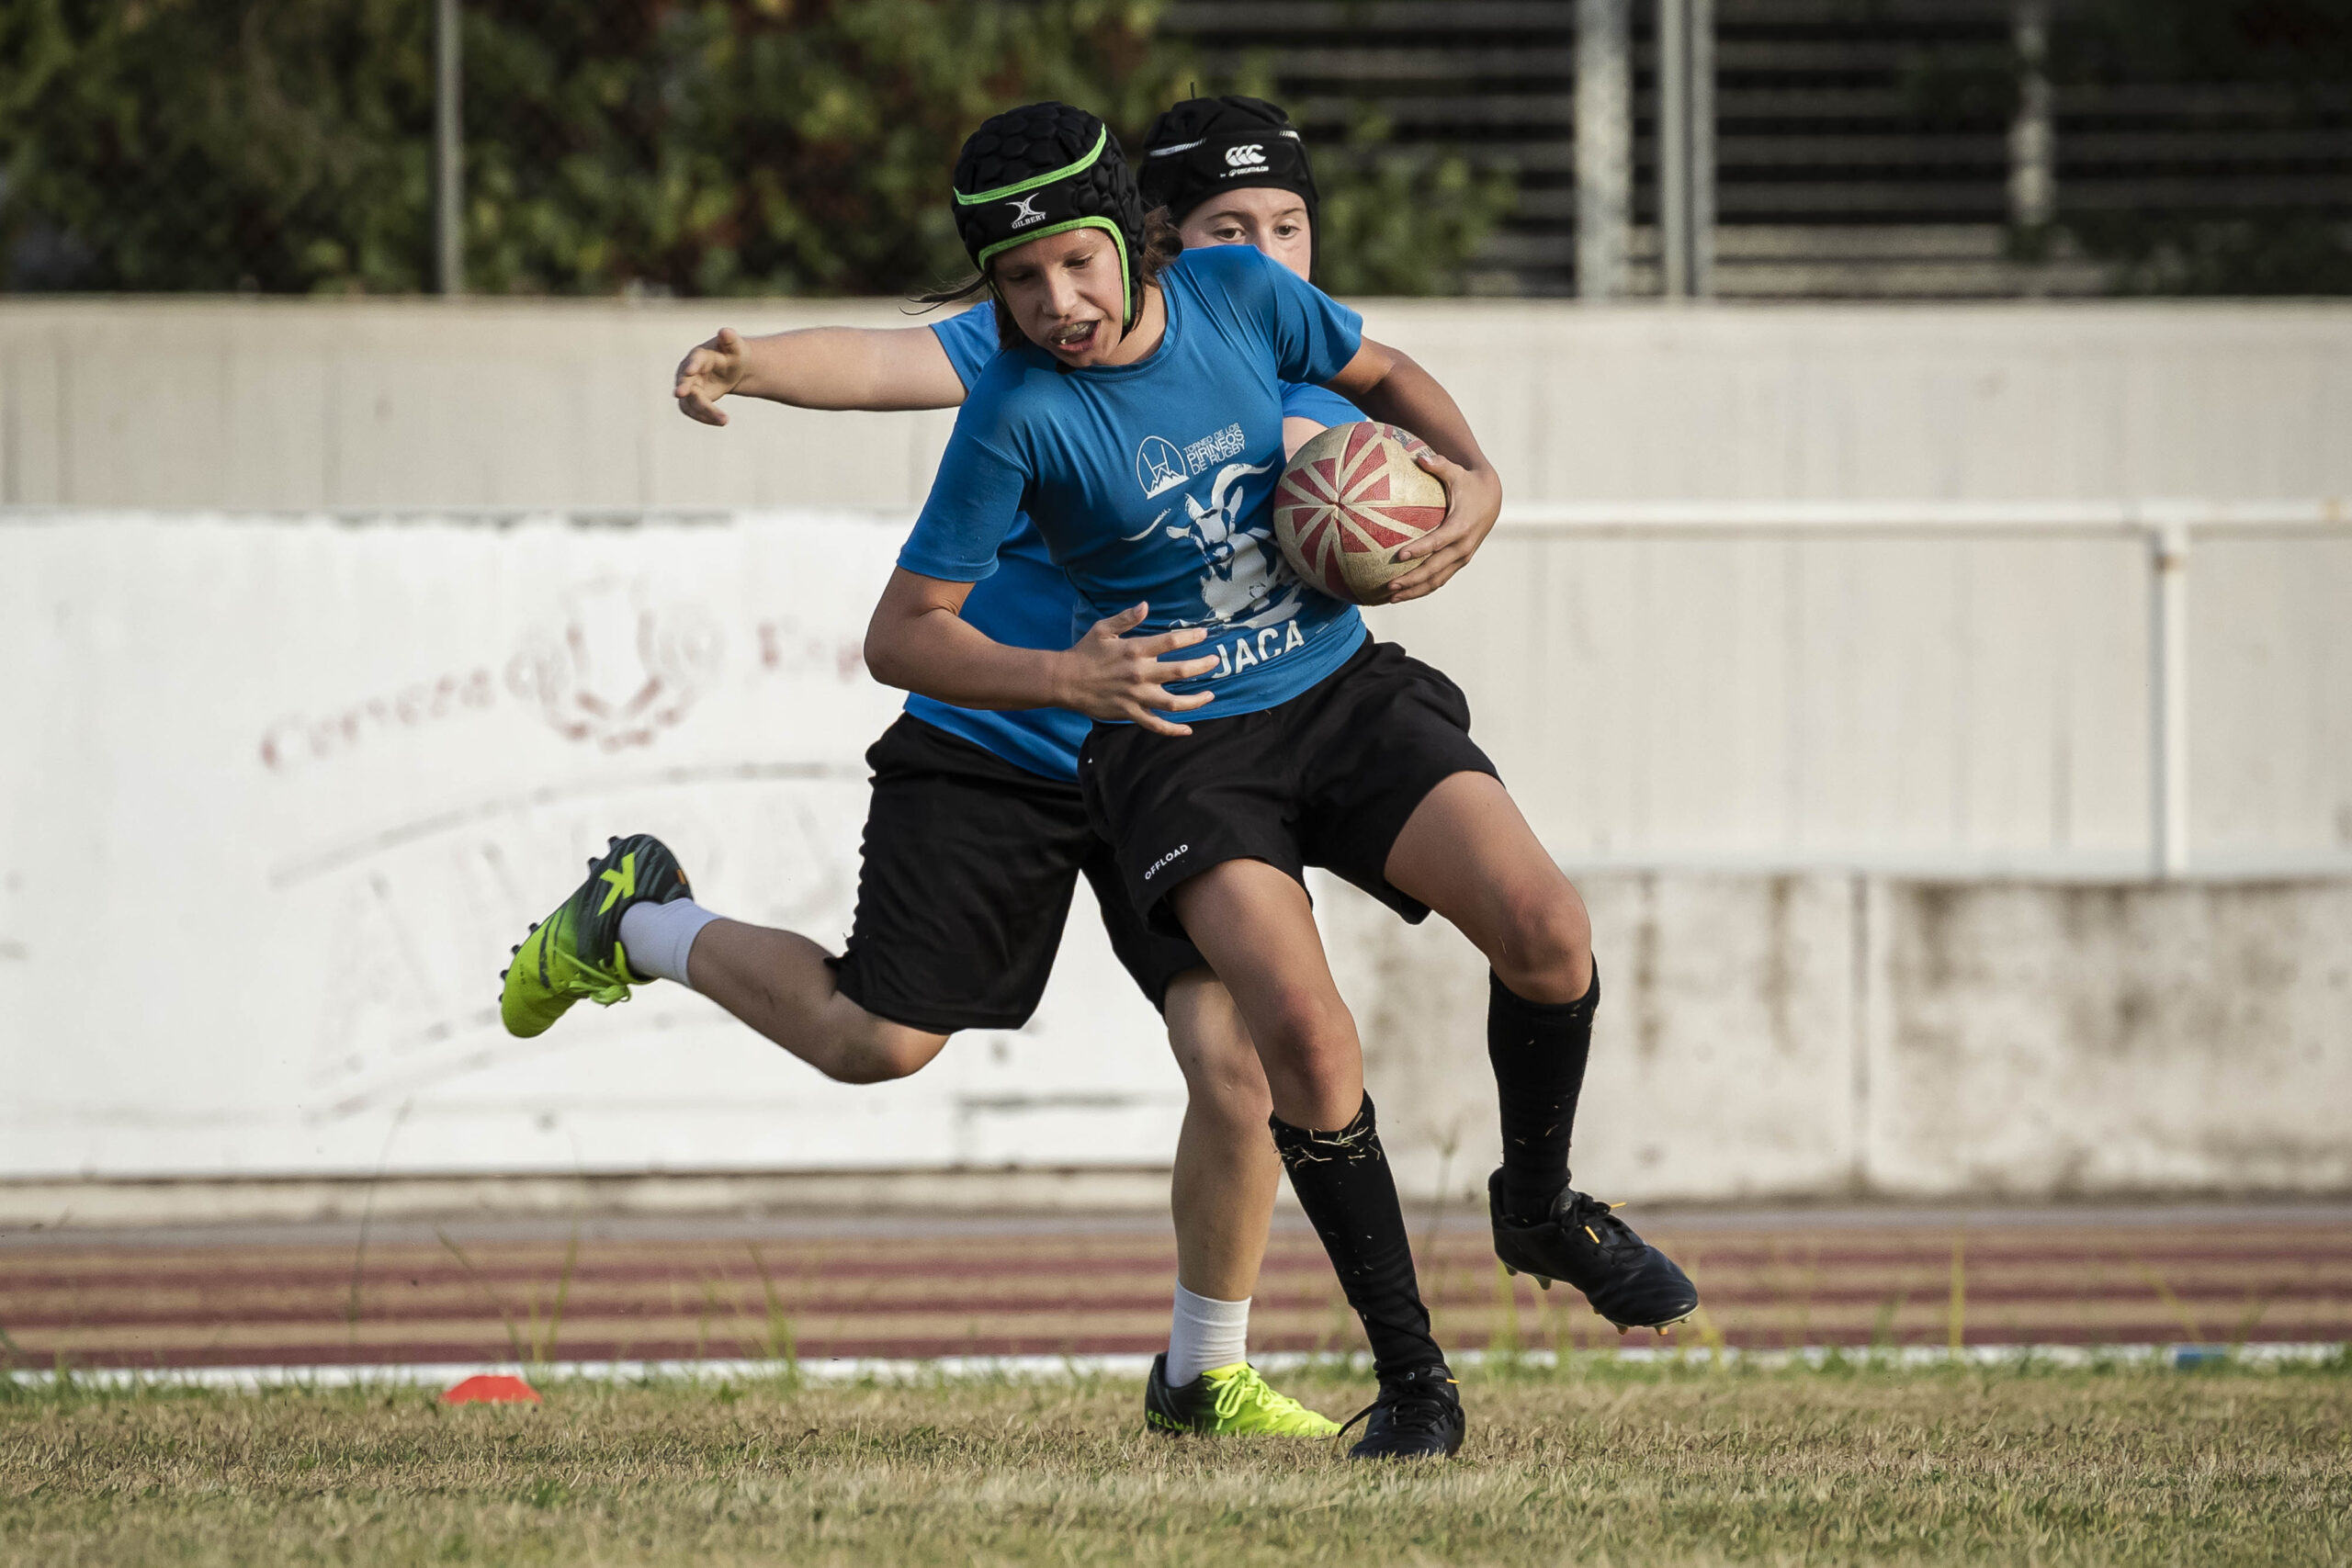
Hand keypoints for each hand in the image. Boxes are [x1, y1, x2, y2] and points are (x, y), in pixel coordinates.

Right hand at [674, 327, 747, 425]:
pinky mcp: (691, 400)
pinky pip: (693, 411)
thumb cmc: (733, 354)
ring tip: (724, 420)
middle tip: (680, 394)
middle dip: (683, 388)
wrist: (731, 368)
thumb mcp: (736, 348)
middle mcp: (689, 371)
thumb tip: (725, 331)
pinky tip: (721, 421)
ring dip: (704, 411)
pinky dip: (705, 417)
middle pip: (685, 382)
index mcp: (700, 355)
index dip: (692, 365)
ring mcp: (688, 386)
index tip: (689, 371)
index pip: (694, 359)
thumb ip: (730, 340)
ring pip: (689, 401)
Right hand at [1053, 604, 1219, 736]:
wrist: (1064, 681)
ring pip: (1174, 703)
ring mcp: (1136, 696)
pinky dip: (1173, 730)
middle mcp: (1139, 674)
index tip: (1204, 634)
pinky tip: (1188, 729)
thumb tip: (1146, 605)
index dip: (1191, 637)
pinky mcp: (1130, 713)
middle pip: (1180, 671)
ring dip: (1196, 700)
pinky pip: (1156, 725)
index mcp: (1134, 650)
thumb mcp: (1103, 629)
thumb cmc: (1084, 653)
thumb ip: (1126, 617)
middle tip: (1215, 661)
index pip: (1170, 642)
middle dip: (1202, 666)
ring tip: (1211, 695)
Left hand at [1383, 450, 1501, 602]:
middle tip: (1390, 586)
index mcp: (1461, 526)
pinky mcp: (1459, 562)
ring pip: (1437, 580)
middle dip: (1412, 580)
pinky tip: (1402, 593)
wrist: (1491, 498)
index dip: (1420, 549)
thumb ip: (1438, 465)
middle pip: (1435, 569)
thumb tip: (1420, 458)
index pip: (1438, 542)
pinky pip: (1439, 579)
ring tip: (1390, 597)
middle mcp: (1463, 546)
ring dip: (1414, 591)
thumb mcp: (1456, 472)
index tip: (1400, 555)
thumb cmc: (1468, 482)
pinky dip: (1421, 588)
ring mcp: (1462, 557)